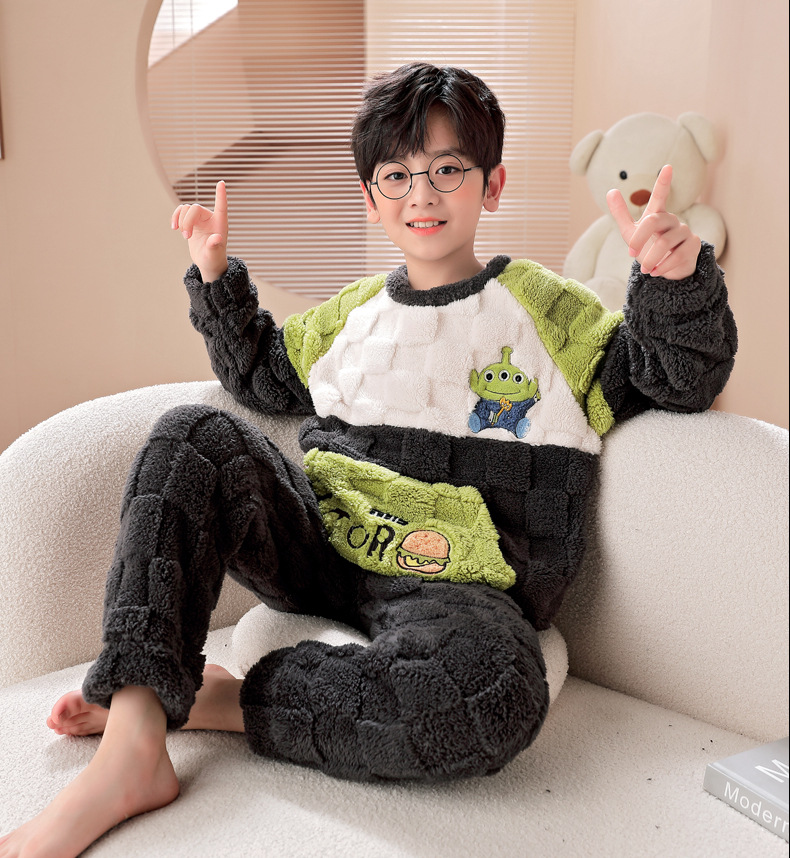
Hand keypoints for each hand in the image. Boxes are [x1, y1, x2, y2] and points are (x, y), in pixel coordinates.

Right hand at [171, 180, 227, 281]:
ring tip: (183, 235)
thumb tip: (217, 238)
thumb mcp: (214, 254)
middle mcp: (210, 217)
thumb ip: (214, 246)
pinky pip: (180, 212)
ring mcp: (199, 218)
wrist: (207, 261)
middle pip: (194, 208)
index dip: (221, 195)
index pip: (221, 206)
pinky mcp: (190, 221)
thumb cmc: (214, 258)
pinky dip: (175, 217)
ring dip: (181, 221)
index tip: (222, 183)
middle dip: (187, 221)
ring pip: (186, 209)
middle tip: (186, 237)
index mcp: (220, 223)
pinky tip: (174, 227)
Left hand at [607, 165, 700, 279]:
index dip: (663, 182)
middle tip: (631, 254)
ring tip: (645, 269)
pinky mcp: (693, 245)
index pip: (660, 195)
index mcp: (657, 214)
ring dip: (651, 259)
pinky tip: (656, 272)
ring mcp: (684, 231)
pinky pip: (678, 255)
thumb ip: (621, 214)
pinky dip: (663, 267)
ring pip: (665, 243)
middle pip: (653, 222)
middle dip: (639, 239)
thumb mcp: (631, 232)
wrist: (665, 268)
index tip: (667, 167)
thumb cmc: (648, 246)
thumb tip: (611, 190)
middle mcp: (672, 219)